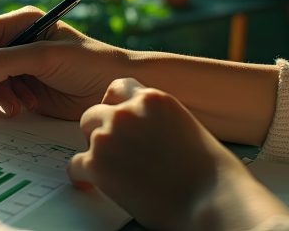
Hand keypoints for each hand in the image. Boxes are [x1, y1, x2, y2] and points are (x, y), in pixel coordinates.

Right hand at [0, 6, 128, 119]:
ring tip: (18, 107)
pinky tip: (26, 106)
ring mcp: (18, 66)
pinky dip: (6, 104)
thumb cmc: (90, 63)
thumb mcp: (48, 57)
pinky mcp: (23, 87)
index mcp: (19, 23)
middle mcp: (14, 42)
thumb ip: (9, 61)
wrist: (114, 87)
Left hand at [67, 78, 288, 230]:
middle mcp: (128, 112)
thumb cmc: (209, 173)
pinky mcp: (97, 163)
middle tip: (111, 151)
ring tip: (109, 169)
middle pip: (95, 112)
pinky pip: (75, 165)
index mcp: (153, 99)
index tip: (115, 118)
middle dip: (100, 130)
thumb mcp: (184, 127)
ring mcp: (109, 135)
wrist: (213, 200)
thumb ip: (155, 121)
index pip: (119, 87)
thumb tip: (139, 132)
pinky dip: (82, 176)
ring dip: (94, 151)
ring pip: (86, 136)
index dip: (114, 105)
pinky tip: (90, 183)